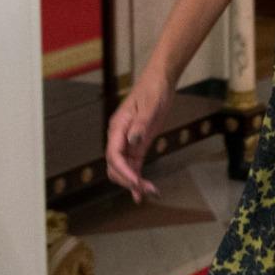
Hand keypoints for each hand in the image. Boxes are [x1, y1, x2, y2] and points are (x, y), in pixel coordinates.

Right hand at [105, 70, 169, 202]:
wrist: (160, 81)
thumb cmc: (154, 90)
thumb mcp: (150, 106)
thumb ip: (141, 124)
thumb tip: (133, 141)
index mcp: (118, 128)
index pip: (114, 155)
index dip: (123, 171)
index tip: (136, 182)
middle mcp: (119, 137)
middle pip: (115, 166)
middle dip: (128, 181)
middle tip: (146, 191)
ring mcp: (127, 142)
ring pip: (123, 169)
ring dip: (133, 182)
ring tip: (149, 193)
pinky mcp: (138, 144)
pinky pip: (133, 165)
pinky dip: (137, 178)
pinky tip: (142, 191)